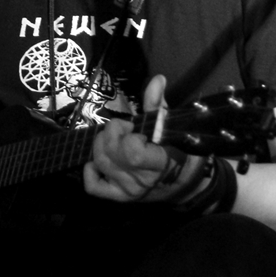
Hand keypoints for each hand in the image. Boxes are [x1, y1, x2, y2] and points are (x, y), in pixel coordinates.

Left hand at [84, 74, 203, 203]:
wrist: (184, 185)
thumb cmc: (179, 153)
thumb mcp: (171, 128)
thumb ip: (159, 105)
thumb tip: (157, 79)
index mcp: (158, 163)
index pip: (131, 152)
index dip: (125, 134)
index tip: (134, 129)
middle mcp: (141, 180)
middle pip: (109, 153)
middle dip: (111, 132)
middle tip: (123, 130)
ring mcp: (128, 191)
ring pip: (100, 163)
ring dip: (100, 144)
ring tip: (114, 140)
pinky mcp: (118, 197)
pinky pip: (93, 186)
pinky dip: (90, 170)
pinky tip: (99, 161)